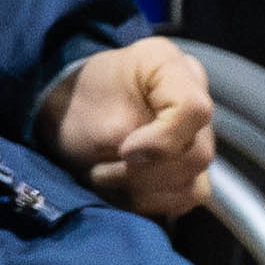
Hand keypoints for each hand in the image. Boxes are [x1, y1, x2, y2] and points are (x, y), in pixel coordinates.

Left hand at [41, 36, 215, 215]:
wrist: (65, 115)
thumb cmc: (75, 106)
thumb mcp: (92, 113)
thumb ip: (125, 134)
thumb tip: (143, 160)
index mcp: (168, 63)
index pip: (193, 109)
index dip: (161, 141)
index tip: (123, 151)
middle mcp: (194, 91)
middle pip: (196, 153)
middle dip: (142, 173)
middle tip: (99, 171)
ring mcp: (199, 130)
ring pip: (193, 181)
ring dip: (142, 190)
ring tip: (106, 176)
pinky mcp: (194, 164)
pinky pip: (188, 196)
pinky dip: (152, 201)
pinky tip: (124, 189)